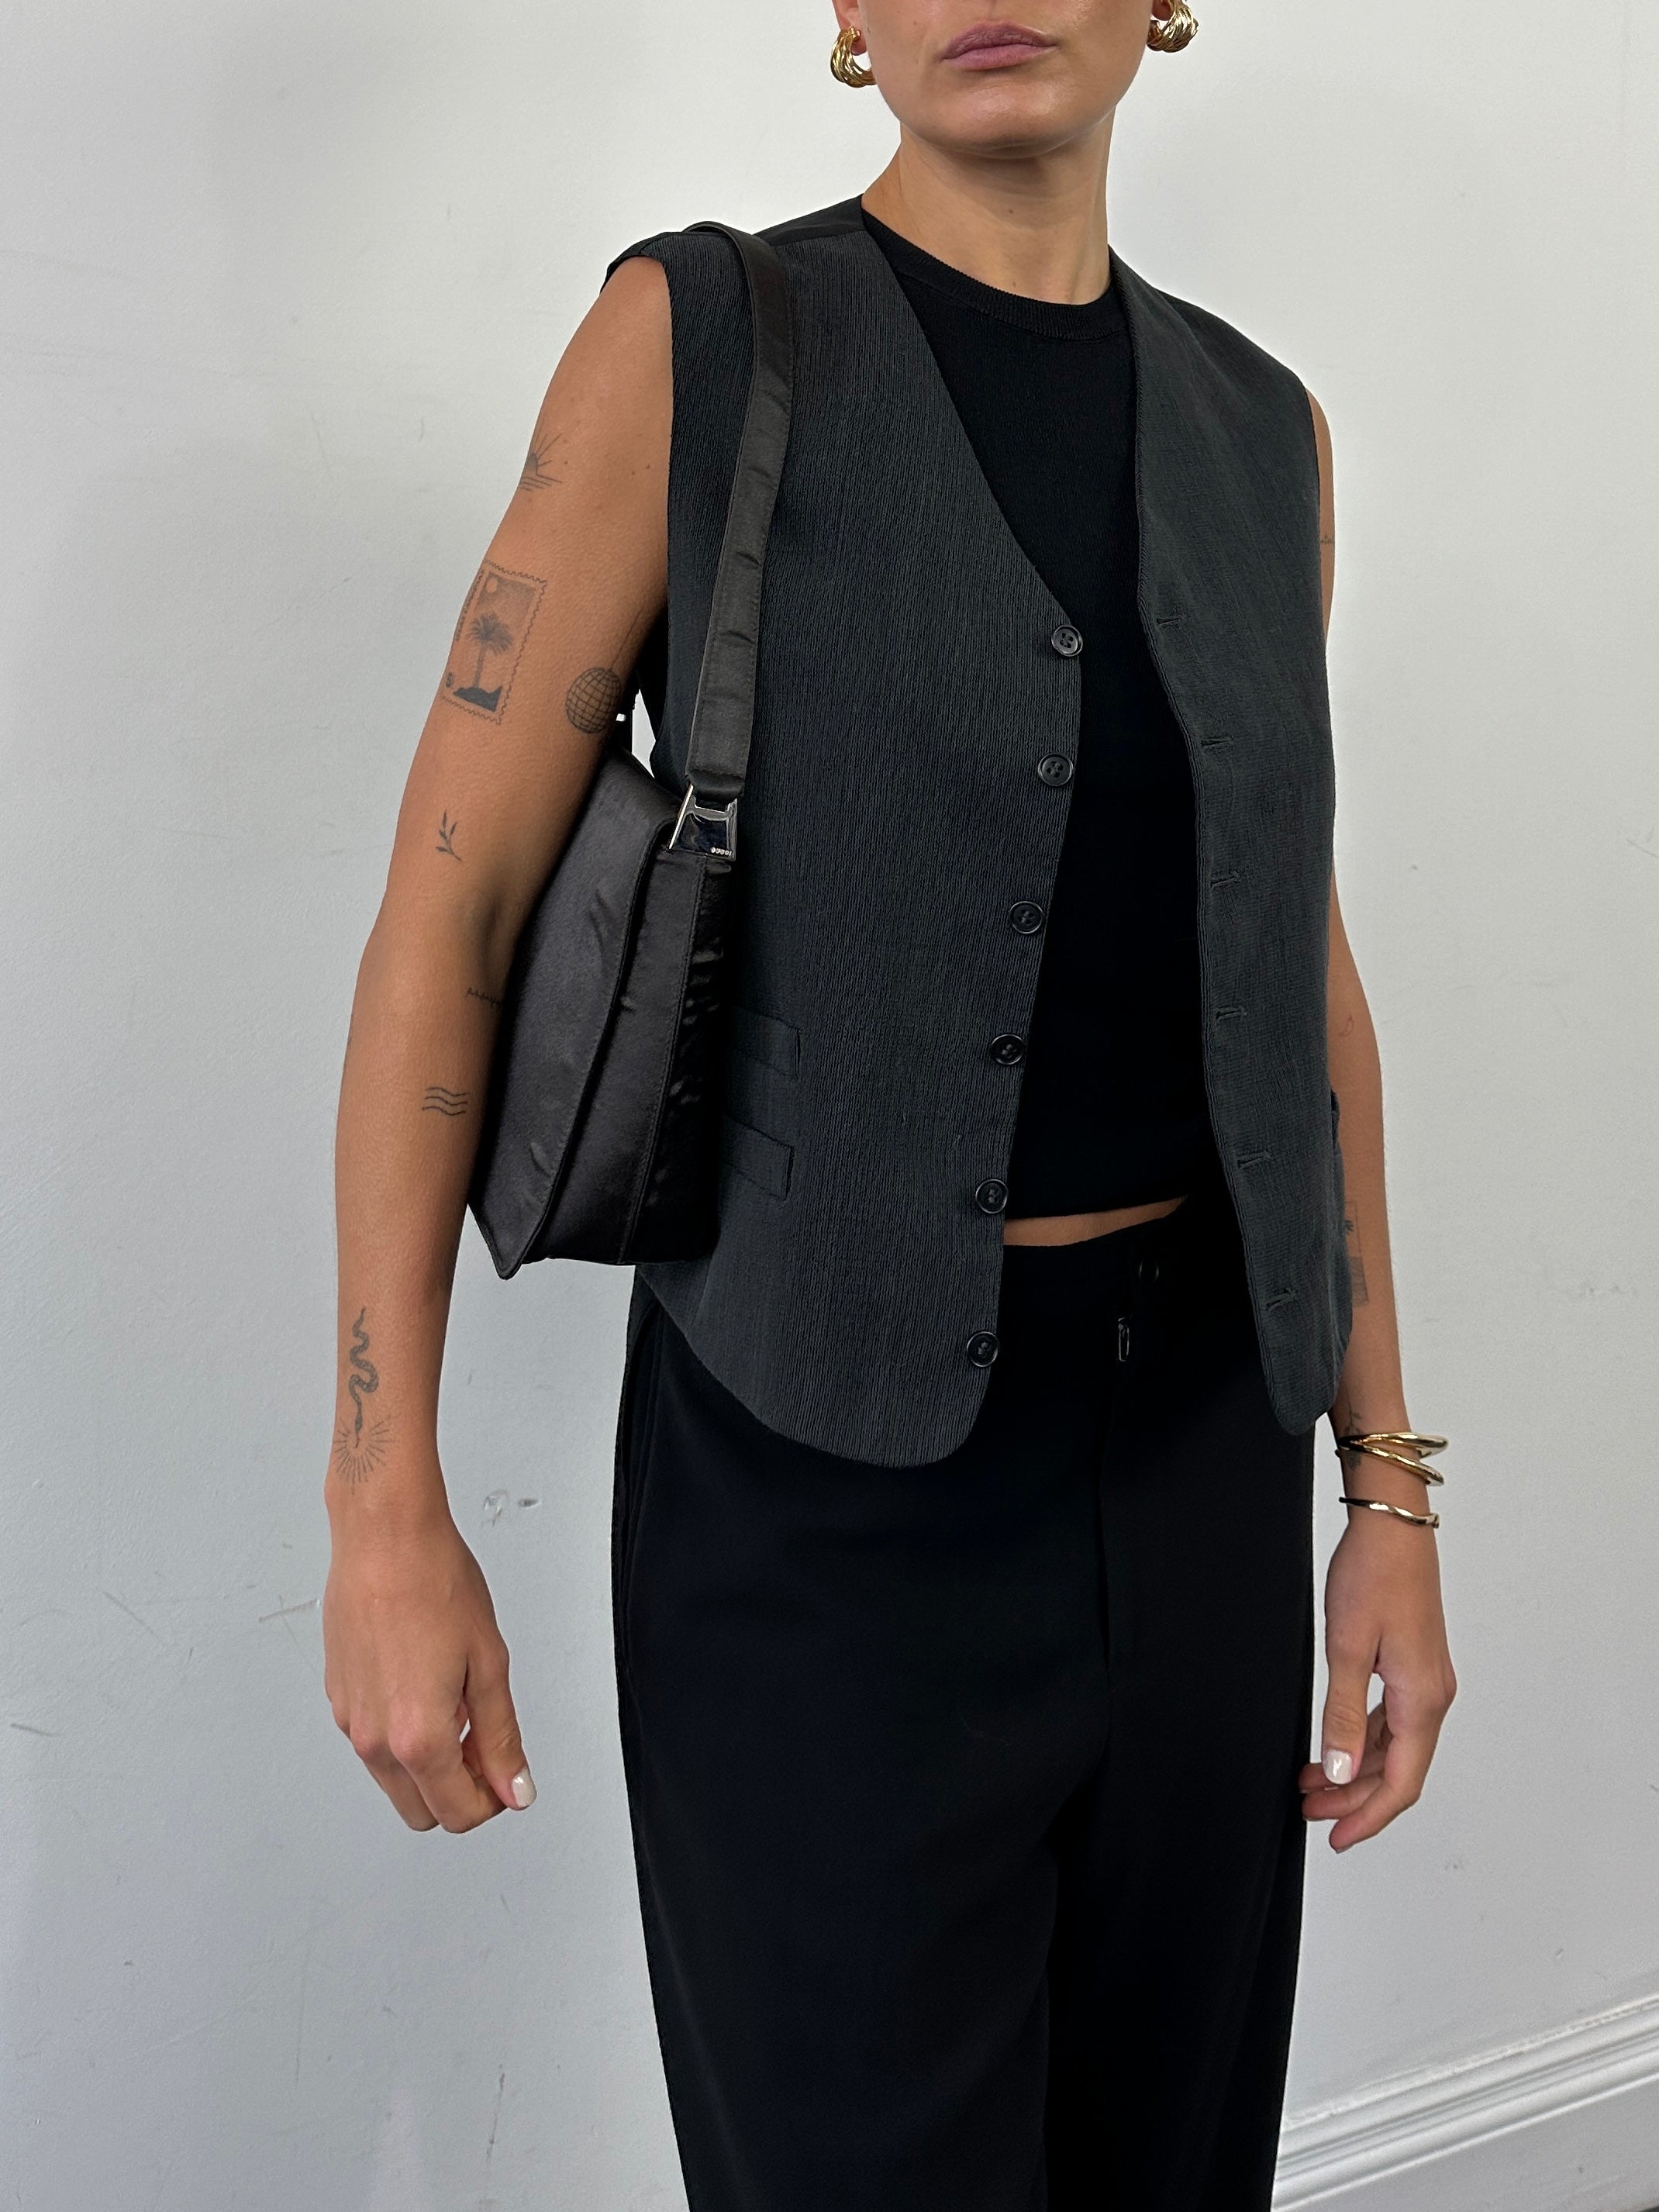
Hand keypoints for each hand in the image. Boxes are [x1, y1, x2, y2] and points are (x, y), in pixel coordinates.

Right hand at [323, 1472, 533, 1833]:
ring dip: (430, 1765)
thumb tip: (514, 1787)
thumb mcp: (489, 1664)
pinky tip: (427, 1688)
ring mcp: (350, 1720)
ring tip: (459, 1705)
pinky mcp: (338, 1697)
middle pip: (421, 1810)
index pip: (458, 1813)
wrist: (384, 1537)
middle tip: (487, 1745)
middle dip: (460, 1792)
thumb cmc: (433, 1582)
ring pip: (394, 1780)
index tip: (509, 1776)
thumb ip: (502, 1737)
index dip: (494, 1800)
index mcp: (417, 1737)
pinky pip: (373, 1742)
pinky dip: (403, 1735)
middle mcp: (374, 1738)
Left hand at [1298, 1506, 1455, 1850]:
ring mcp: (1426, 1680)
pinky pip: (1392, 1720)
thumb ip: (1343, 1714)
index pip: (1401, 1783)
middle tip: (1310, 1811)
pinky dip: (1363, 1739)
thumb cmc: (1374, 1576)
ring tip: (1310, 1782)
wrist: (1392, 1526)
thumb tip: (1338, 1771)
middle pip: (1397, 1770)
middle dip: (1353, 1797)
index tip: (1336, 1837)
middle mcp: (1433, 1696)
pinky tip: (1334, 1742)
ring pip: (1394, 1747)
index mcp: (1423, 1700)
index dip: (1368, 1816)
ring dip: (1354, 1769)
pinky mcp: (1414, 1664)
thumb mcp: (1348, 1648)